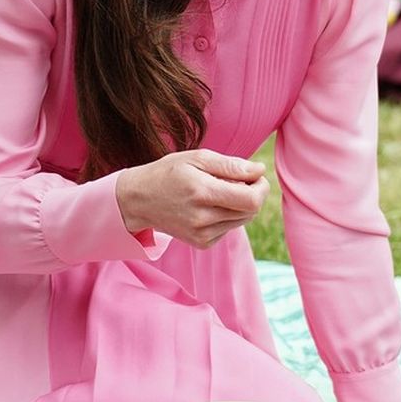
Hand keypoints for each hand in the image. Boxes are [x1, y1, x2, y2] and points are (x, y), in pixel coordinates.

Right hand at [114, 149, 268, 248]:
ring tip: (220, 191)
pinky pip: (230, 228)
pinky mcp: (202, 243)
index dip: (261, 187)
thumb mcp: (198, 158)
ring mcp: (202, 234)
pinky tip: (210, 206)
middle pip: (251, 210)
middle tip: (238, 180)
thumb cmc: (170, 173)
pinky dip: (228, 215)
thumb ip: (231, 165)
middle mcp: (202, 218)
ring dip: (240, 204)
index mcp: (202, 193)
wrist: (138, 200)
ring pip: (243, 219)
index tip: (255, 176)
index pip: (252, 200)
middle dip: (253, 193)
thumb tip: (260, 171)